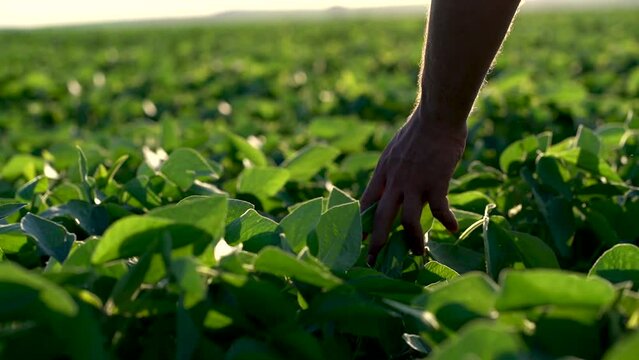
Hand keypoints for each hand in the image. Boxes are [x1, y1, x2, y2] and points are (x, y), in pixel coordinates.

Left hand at [360, 108, 466, 265]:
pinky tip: (452, 229)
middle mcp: (394, 181)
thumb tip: (390, 188)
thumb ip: (391, 172)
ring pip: (408, 221)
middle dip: (375, 243)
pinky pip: (439, 209)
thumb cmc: (418, 132)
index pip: (365, 203)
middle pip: (380, 218)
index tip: (354, 241)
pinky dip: (446, 221)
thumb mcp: (394, 151)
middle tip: (372, 261)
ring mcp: (414, 183)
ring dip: (412, 241)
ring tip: (417, 253)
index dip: (359, 224)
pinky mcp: (435, 182)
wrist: (436, 115)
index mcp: (383, 173)